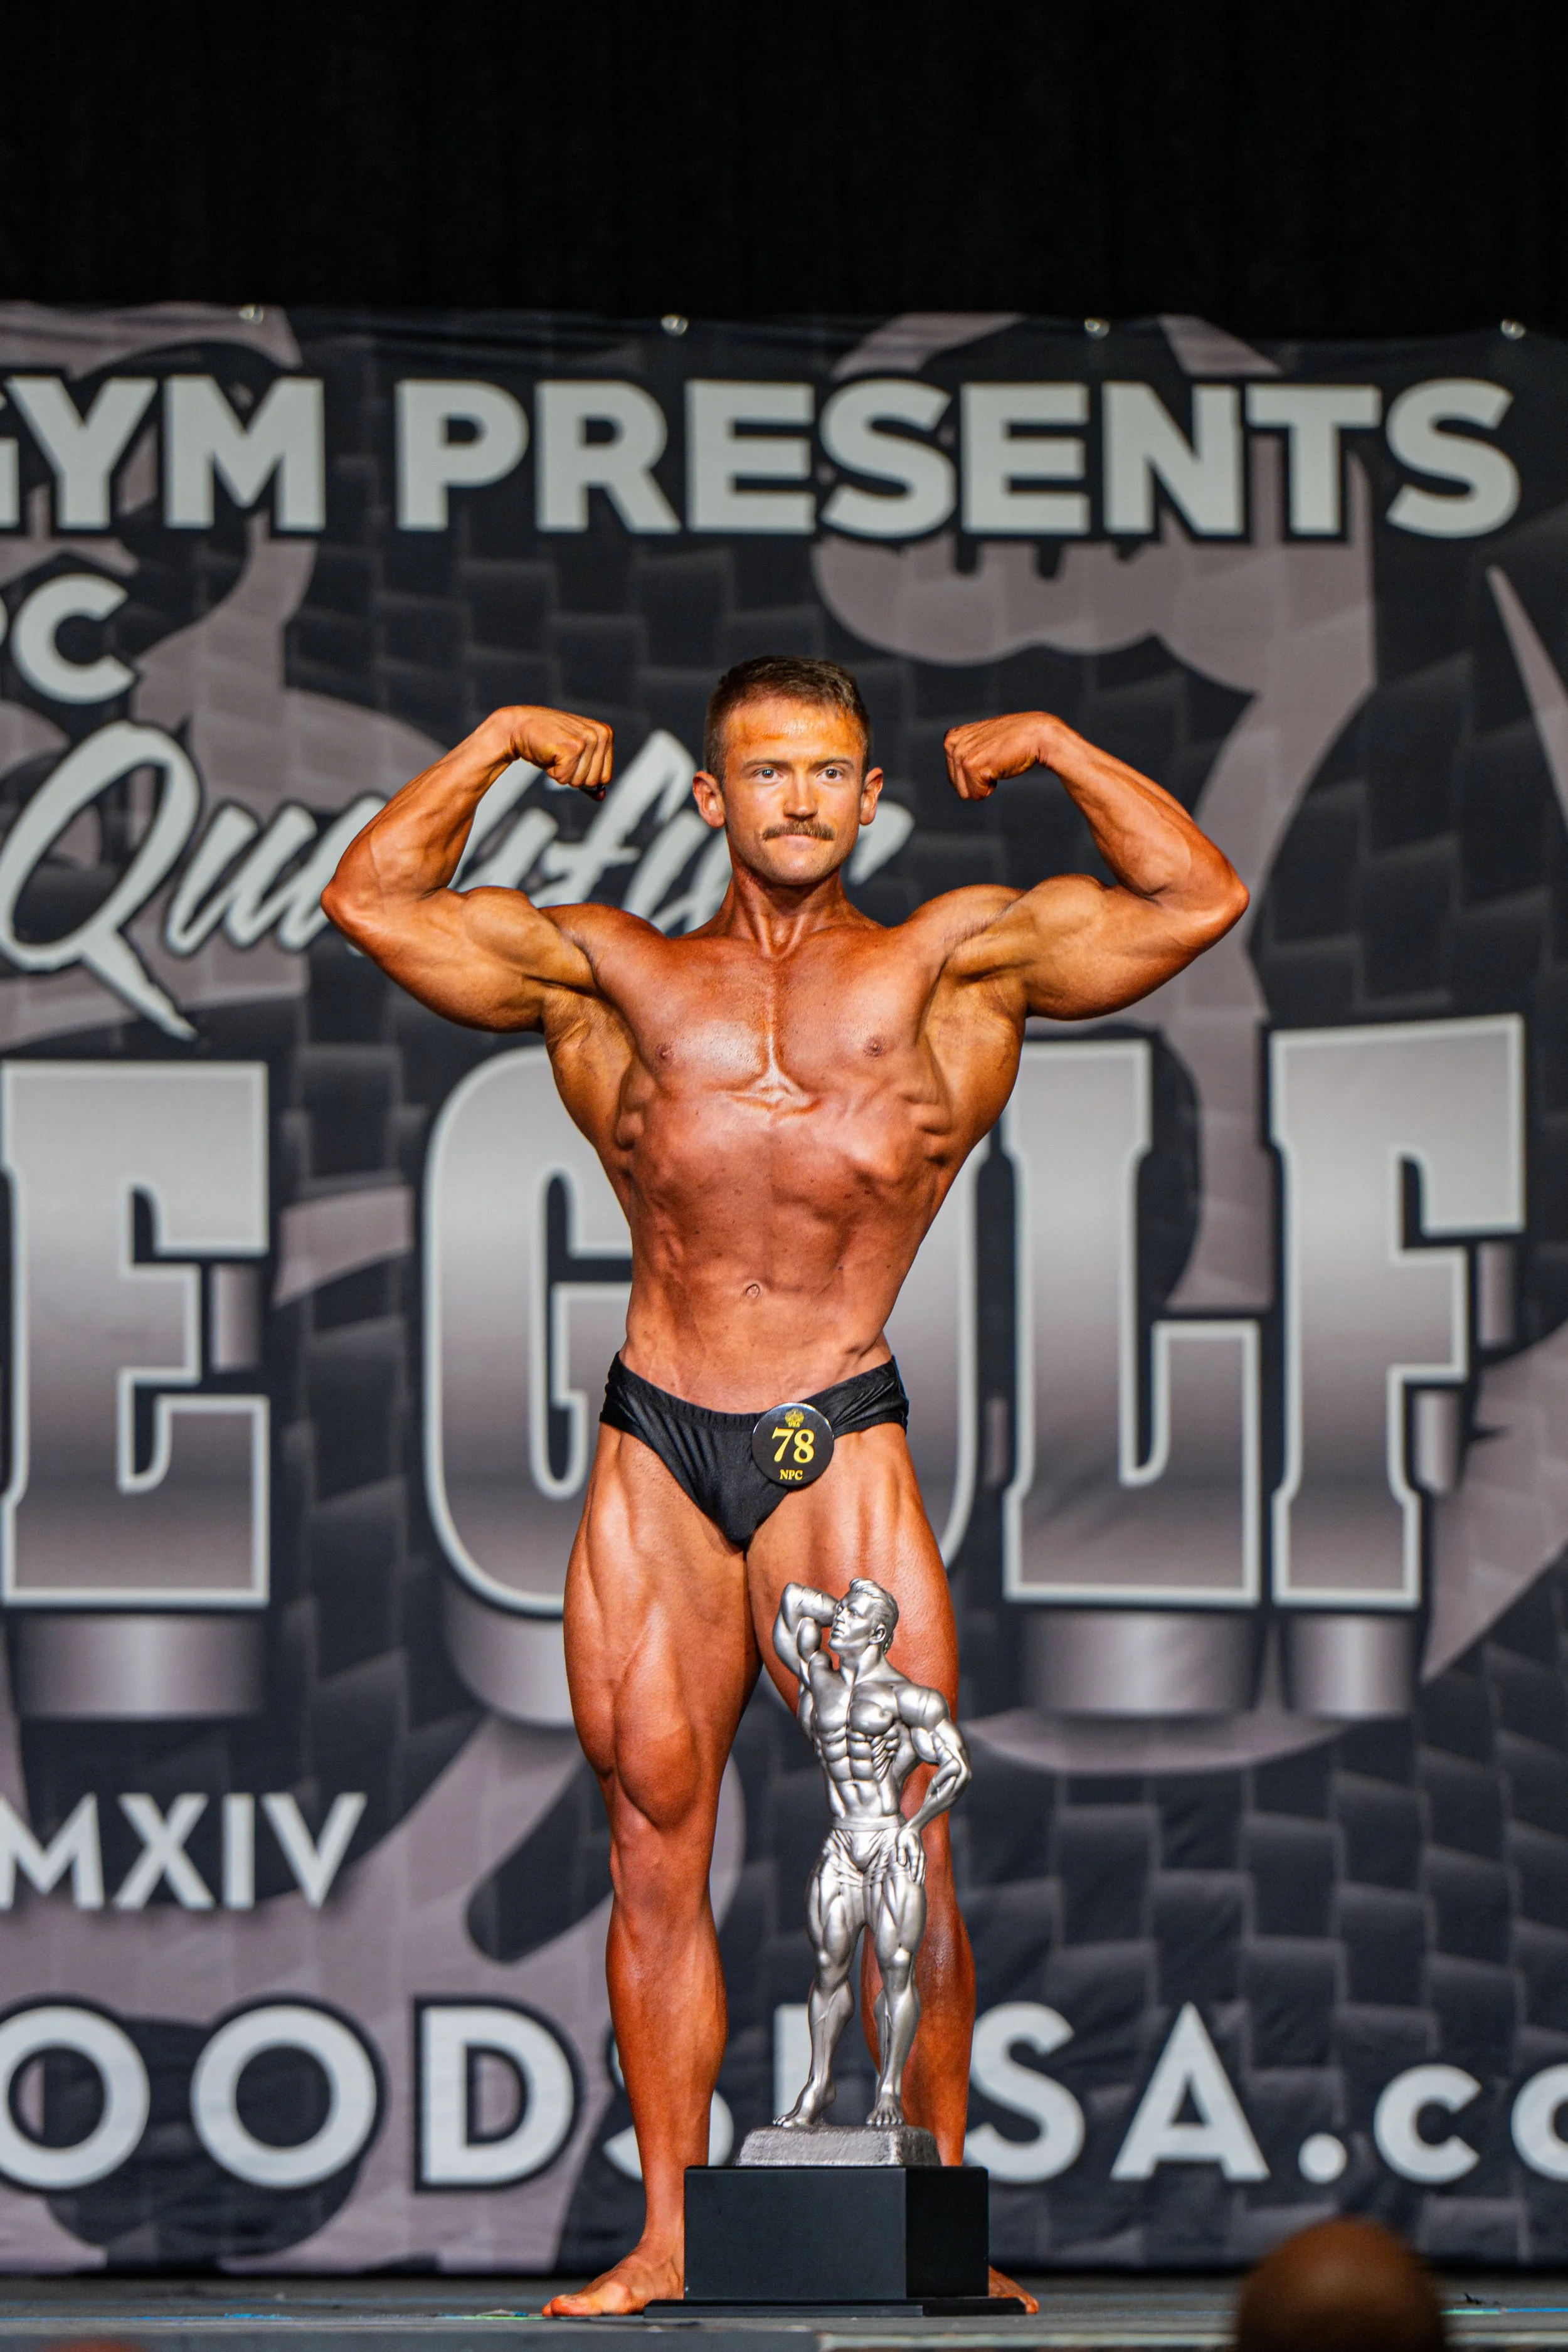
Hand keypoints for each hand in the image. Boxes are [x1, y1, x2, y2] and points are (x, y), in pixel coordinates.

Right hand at [496, 706, 614, 798]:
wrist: (520, 726)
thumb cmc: (548, 743)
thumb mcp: (574, 758)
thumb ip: (589, 776)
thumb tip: (601, 797)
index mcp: (605, 734)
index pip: (605, 777)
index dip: (584, 776)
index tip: (571, 758)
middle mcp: (600, 735)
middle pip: (593, 781)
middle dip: (573, 776)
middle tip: (561, 756)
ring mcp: (587, 740)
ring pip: (579, 781)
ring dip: (561, 773)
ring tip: (555, 753)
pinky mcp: (571, 748)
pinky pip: (564, 778)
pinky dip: (552, 772)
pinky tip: (548, 754)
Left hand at [895, 1822, 925, 1881]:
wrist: (912, 1828)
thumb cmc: (904, 1835)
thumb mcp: (900, 1843)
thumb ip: (901, 1853)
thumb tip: (902, 1863)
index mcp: (914, 1852)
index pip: (915, 1865)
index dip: (914, 1873)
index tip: (913, 1880)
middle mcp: (920, 1855)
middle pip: (921, 1868)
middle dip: (919, 1877)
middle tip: (917, 1886)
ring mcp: (922, 1855)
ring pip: (923, 1867)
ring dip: (922, 1875)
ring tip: (920, 1884)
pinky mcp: (922, 1854)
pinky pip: (923, 1865)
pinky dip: (922, 1871)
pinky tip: (921, 1876)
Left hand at [943, 711, 1058, 801]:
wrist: (1036, 735)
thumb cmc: (1012, 742)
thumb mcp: (981, 742)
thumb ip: (965, 754)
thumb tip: (956, 781)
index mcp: (950, 739)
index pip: (953, 778)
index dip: (974, 775)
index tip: (988, 757)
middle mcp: (951, 744)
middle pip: (957, 787)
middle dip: (977, 781)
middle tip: (993, 760)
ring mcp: (961, 754)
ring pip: (965, 793)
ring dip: (984, 784)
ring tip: (996, 762)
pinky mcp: (972, 765)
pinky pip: (977, 794)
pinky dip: (991, 787)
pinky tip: (1000, 766)